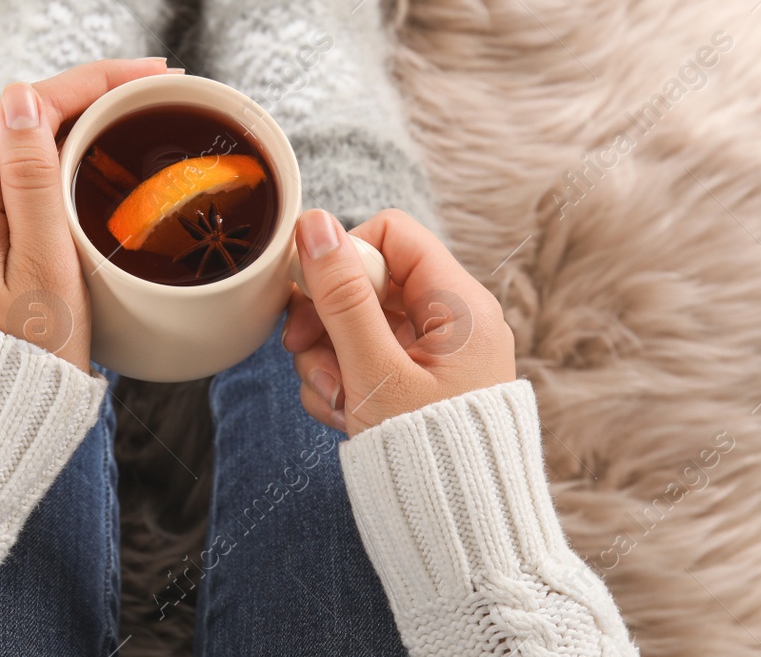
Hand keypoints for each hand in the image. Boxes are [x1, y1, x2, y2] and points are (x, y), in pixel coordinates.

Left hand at [0, 58, 172, 370]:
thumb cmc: (22, 359)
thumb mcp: (44, 267)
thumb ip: (34, 179)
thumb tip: (23, 96)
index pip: (29, 107)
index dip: (96, 81)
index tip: (157, 75)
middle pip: (27, 121)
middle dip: (94, 97)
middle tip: (162, 92)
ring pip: (26, 149)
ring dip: (81, 127)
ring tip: (142, 116)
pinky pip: (21, 182)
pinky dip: (65, 163)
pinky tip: (103, 162)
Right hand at [283, 208, 515, 435]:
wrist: (459, 536)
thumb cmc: (429, 454)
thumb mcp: (374, 369)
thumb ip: (341, 296)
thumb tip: (315, 223)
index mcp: (459, 304)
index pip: (392, 234)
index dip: (344, 255)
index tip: (310, 293)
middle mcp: (451, 321)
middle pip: (367, 281)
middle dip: (326, 320)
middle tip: (301, 349)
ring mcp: (432, 355)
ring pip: (356, 324)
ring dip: (328, 360)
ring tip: (337, 401)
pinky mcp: (415, 384)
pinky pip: (363, 360)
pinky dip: (343, 383)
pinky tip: (345, 415)